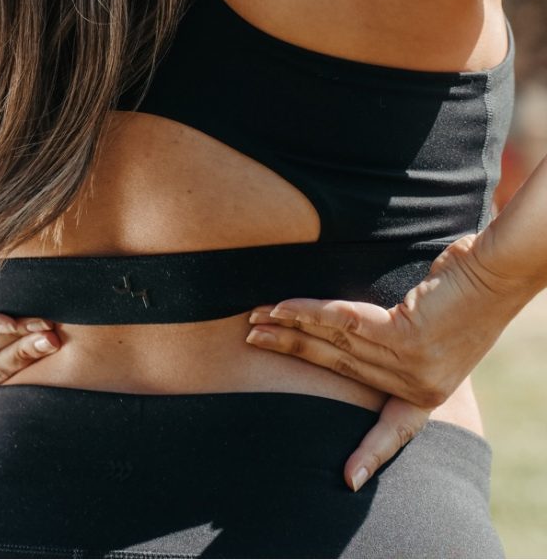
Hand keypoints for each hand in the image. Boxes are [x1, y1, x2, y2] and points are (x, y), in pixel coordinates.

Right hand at [245, 232, 531, 489]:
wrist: (498, 269)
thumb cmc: (470, 289)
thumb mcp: (438, 327)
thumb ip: (403, 339)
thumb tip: (368, 330)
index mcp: (430, 390)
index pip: (397, 427)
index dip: (372, 451)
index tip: (349, 480)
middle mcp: (418, 383)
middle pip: (339, 367)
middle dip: (290, 352)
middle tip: (252, 340)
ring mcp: (411, 363)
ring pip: (335, 344)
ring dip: (288, 331)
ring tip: (254, 322)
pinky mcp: (405, 335)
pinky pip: (344, 323)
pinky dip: (308, 313)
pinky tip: (282, 307)